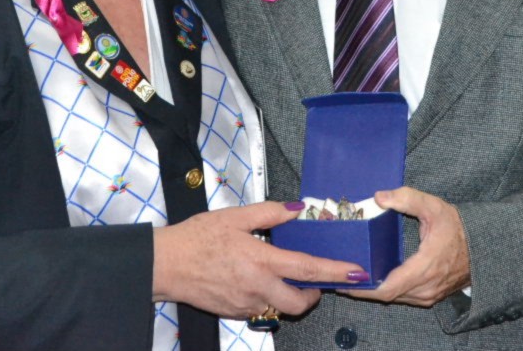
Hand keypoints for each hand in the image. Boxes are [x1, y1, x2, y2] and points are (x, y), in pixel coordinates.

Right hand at [152, 201, 363, 319]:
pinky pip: (260, 309)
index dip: (335, 272)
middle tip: (313, 281)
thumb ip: (269, 213)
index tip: (356, 273)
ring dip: (287, 295)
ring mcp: (246, 304)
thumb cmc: (197, 237)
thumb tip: (297, 209)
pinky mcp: (234, 313)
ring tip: (279, 276)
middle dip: (314, 295)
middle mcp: (258, 287)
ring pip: (279, 308)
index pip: (308, 269)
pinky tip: (254, 280)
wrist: (165, 264)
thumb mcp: (234, 216)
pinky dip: (266, 298)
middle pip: (300, 303)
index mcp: (261, 260)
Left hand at [344, 187, 469, 306]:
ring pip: (395, 298)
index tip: (344, 280)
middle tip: (339, 276)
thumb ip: (406, 198)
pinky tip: (373, 279)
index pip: (388, 288)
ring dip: (374, 290)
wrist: (484, 247)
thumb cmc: (457, 227)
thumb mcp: (433, 206)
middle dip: (363, 288)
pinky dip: (387, 290)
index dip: (364, 288)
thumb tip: (378, 197)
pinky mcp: (430, 297)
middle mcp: (426, 288)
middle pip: (387, 295)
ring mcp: (429, 296)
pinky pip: (403, 297)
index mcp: (425, 267)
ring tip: (352, 276)